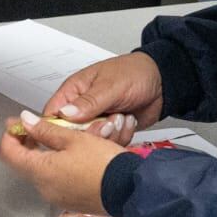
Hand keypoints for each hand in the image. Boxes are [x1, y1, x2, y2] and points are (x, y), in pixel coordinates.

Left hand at [0, 111, 125, 214]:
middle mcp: (44, 188)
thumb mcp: (74, 138)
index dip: (10, 135)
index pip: (8, 153)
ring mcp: (57, 197)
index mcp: (40, 172)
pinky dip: (58, 165)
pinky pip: (56, 180)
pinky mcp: (71, 202)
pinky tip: (72, 154)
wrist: (131, 191)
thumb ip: (45, 130)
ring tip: (59, 137)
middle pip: (24, 162)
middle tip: (37, 126)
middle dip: (28, 142)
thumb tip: (24, 120)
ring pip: (41, 171)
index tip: (17, 123)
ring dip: (45, 153)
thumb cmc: (103, 163)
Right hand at [43, 52, 165, 135]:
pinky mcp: (113, 130)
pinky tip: (129, 120)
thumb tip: (64, 113)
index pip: (53, 114)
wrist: (163, 82)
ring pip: (94, 140)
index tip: (70, 135)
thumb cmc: (134, 73)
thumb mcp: (109, 86)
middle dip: (93, 131)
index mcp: (74, 91)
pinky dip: (122, 136)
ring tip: (122, 117)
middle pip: (73, 133)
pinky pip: (111, 143)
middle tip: (108, 122)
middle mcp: (83, 108)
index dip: (56, 127)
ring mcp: (98, 120)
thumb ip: (88, 102)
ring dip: (111, 133)